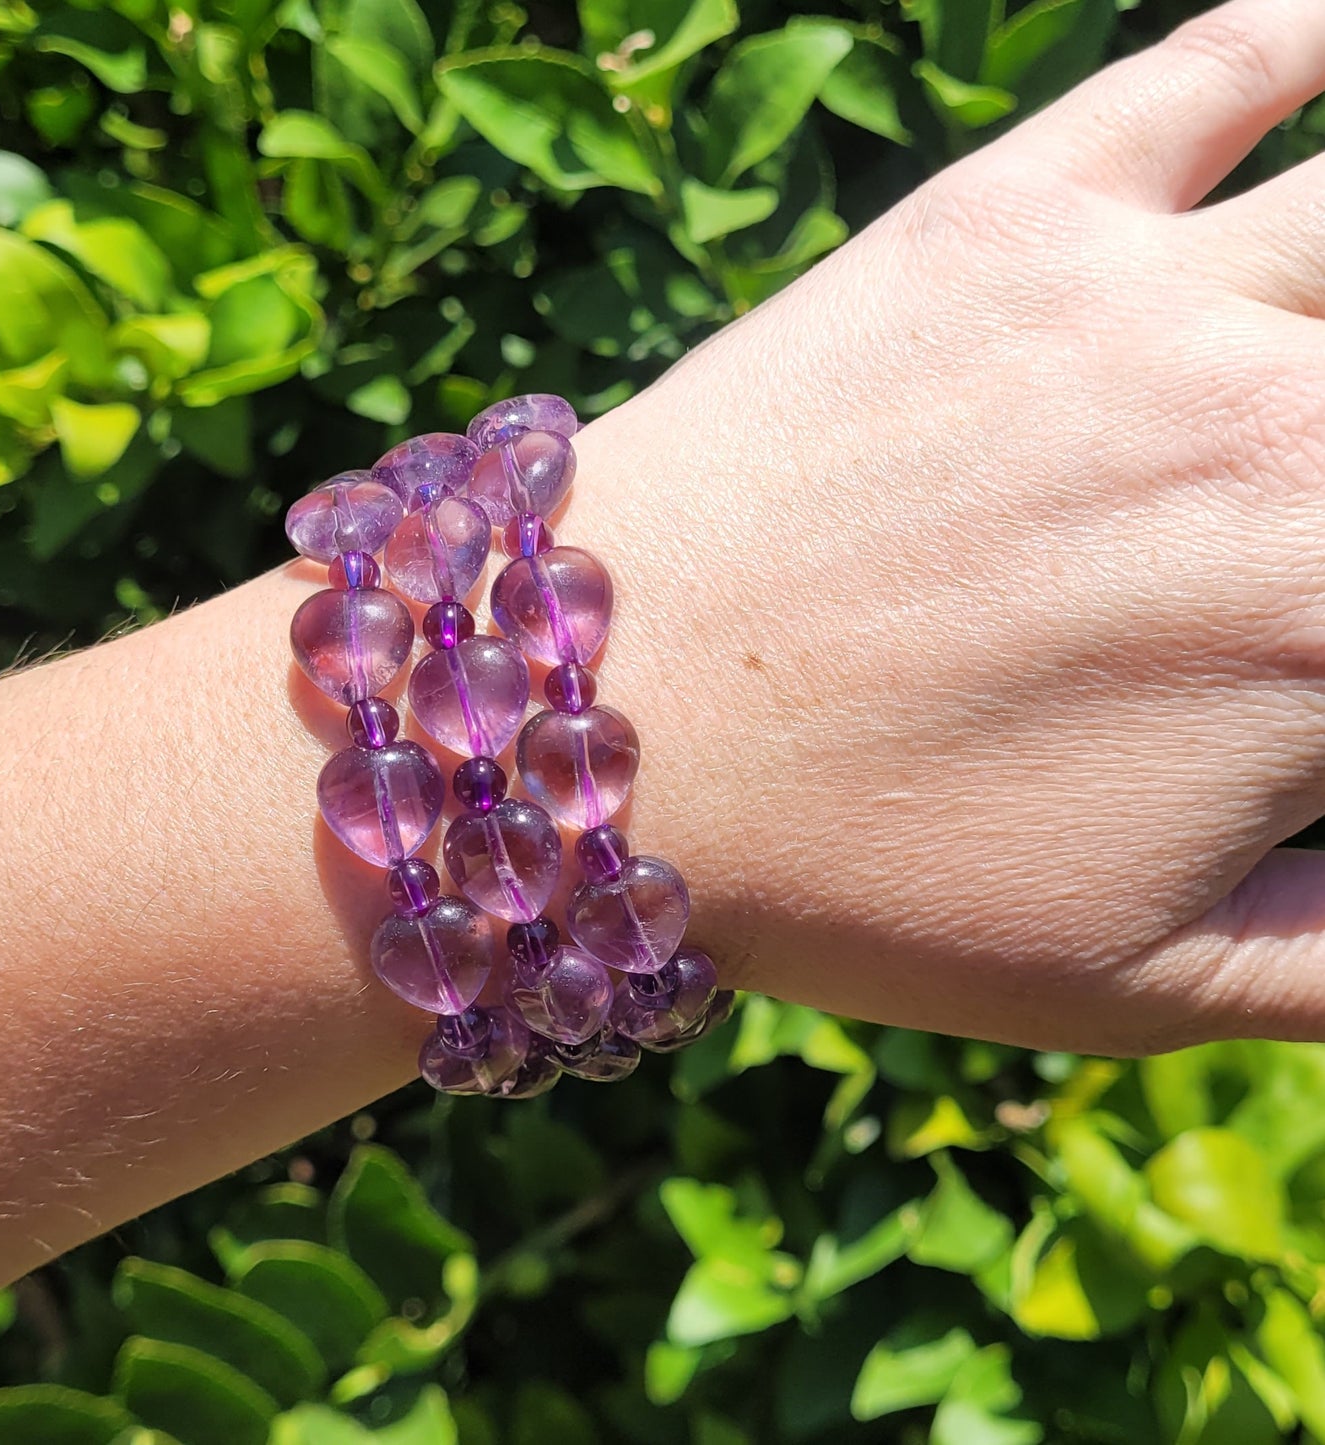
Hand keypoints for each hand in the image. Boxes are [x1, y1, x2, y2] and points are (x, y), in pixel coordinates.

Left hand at [565, 0, 1324, 1055]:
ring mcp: (1145, 300)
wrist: (595, 736)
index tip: (1321, 642)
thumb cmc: (852, 882)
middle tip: (1302, 515)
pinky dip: (1302, 43)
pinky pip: (1214, 71)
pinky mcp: (1002, 220)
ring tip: (1305, 353)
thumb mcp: (1133, 981)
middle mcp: (1282, 435)